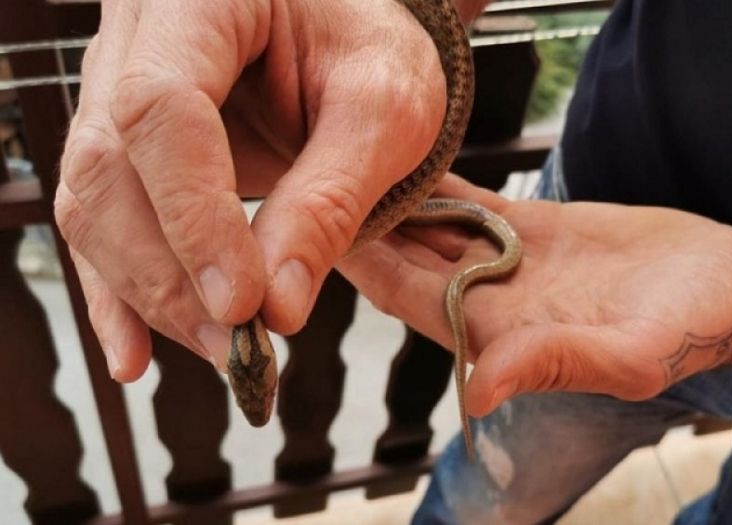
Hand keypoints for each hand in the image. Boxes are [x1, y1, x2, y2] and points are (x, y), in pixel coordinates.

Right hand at [55, 0, 446, 379]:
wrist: (350, 33)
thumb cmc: (373, 50)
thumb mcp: (386, 108)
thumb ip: (333, 198)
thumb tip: (279, 308)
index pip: (162, 107)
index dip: (194, 215)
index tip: (244, 302)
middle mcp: (138, 33)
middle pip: (111, 162)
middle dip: (169, 271)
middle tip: (237, 344)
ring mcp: (116, 84)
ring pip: (94, 200)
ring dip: (150, 291)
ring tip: (219, 350)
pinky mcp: (122, 140)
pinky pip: (101, 217)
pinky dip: (120, 289)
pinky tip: (136, 352)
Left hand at [338, 176, 731, 415]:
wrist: (729, 283)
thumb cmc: (690, 328)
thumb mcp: (628, 354)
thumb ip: (553, 365)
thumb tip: (478, 394)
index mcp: (505, 335)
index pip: (414, 301)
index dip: (369, 270)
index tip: (325, 233)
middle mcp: (498, 302)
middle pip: (411, 264)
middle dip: (367, 230)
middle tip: (316, 184)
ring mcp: (514, 264)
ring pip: (436, 231)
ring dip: (397, 204)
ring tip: (351, 161)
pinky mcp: (537, 228)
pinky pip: (476, 204)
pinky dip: (444, 185)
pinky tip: (413, 159)